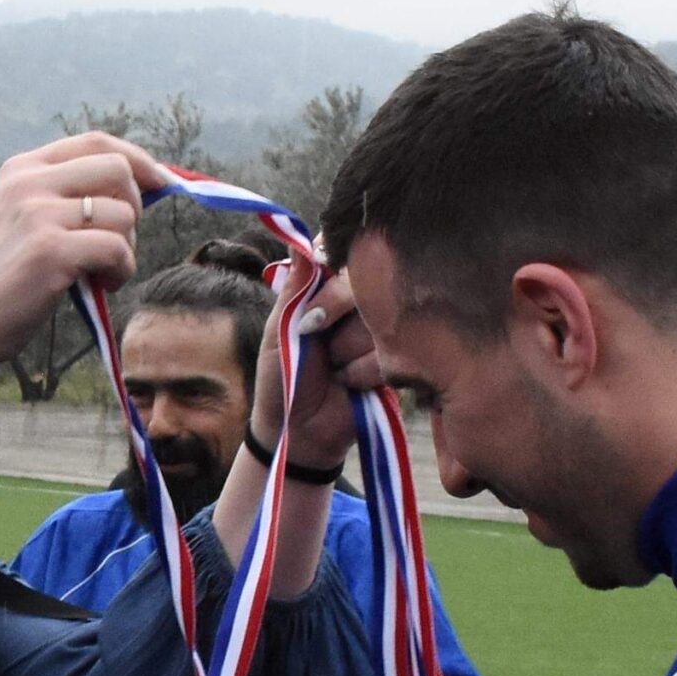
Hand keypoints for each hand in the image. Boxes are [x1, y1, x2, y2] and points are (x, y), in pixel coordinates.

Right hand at [0, 132, 169, 367]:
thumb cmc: (4, 276)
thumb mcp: (23, 217)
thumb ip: (65, 195)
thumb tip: (141, 184)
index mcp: (23, 168)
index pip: (95, 142)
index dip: (138, 159)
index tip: (161, 183)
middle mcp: (29, 182)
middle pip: (117, 168)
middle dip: (137, 204)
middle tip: (122, 238)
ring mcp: (38, 214)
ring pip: (122, 212)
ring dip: (128, 247)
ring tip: (106, 271)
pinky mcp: (50, 250)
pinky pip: (116, 248)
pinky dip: (123, 269)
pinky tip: (106, 284)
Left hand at [252, 267, 378, 473]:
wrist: (297, 432)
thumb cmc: (282, 380)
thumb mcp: (279, 332)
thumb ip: (295, 289)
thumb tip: (297, 243)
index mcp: (327, 291)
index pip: (342, 256)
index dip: (334, 263)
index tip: (320, 278)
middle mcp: (358, 306)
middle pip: (364, 281)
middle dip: (332, 307)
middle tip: (310, 332)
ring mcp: (380, 333)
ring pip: (376, 319)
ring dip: (345, 349)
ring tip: (331, 369)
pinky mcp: (397, 361)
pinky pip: (388, 352)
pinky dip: (360, 371)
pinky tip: (347, 384)